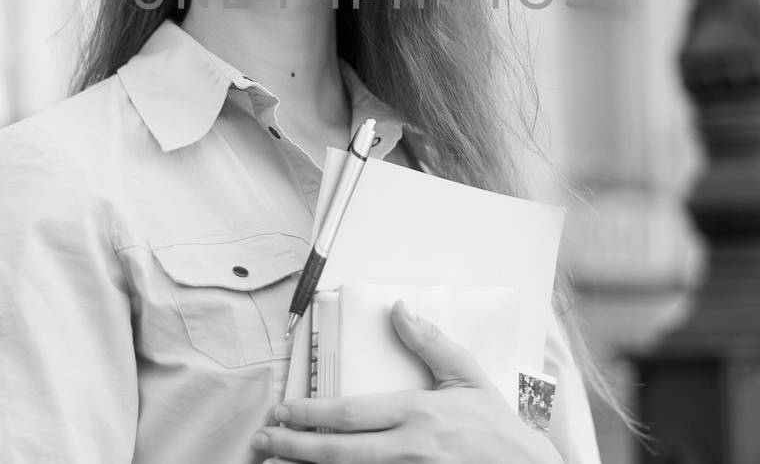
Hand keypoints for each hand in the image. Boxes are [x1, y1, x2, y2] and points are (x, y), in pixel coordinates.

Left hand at [253, 301, 561, 463]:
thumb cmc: (496, 428)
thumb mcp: (468, 378)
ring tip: (273, 463)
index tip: (282, 409)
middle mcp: (408, 449)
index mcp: (419, 414)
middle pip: (337, 451)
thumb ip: (431, 344)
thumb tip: (399, 311)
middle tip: (262, 440)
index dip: (310, 413)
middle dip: (293, 446)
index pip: (351, 414)